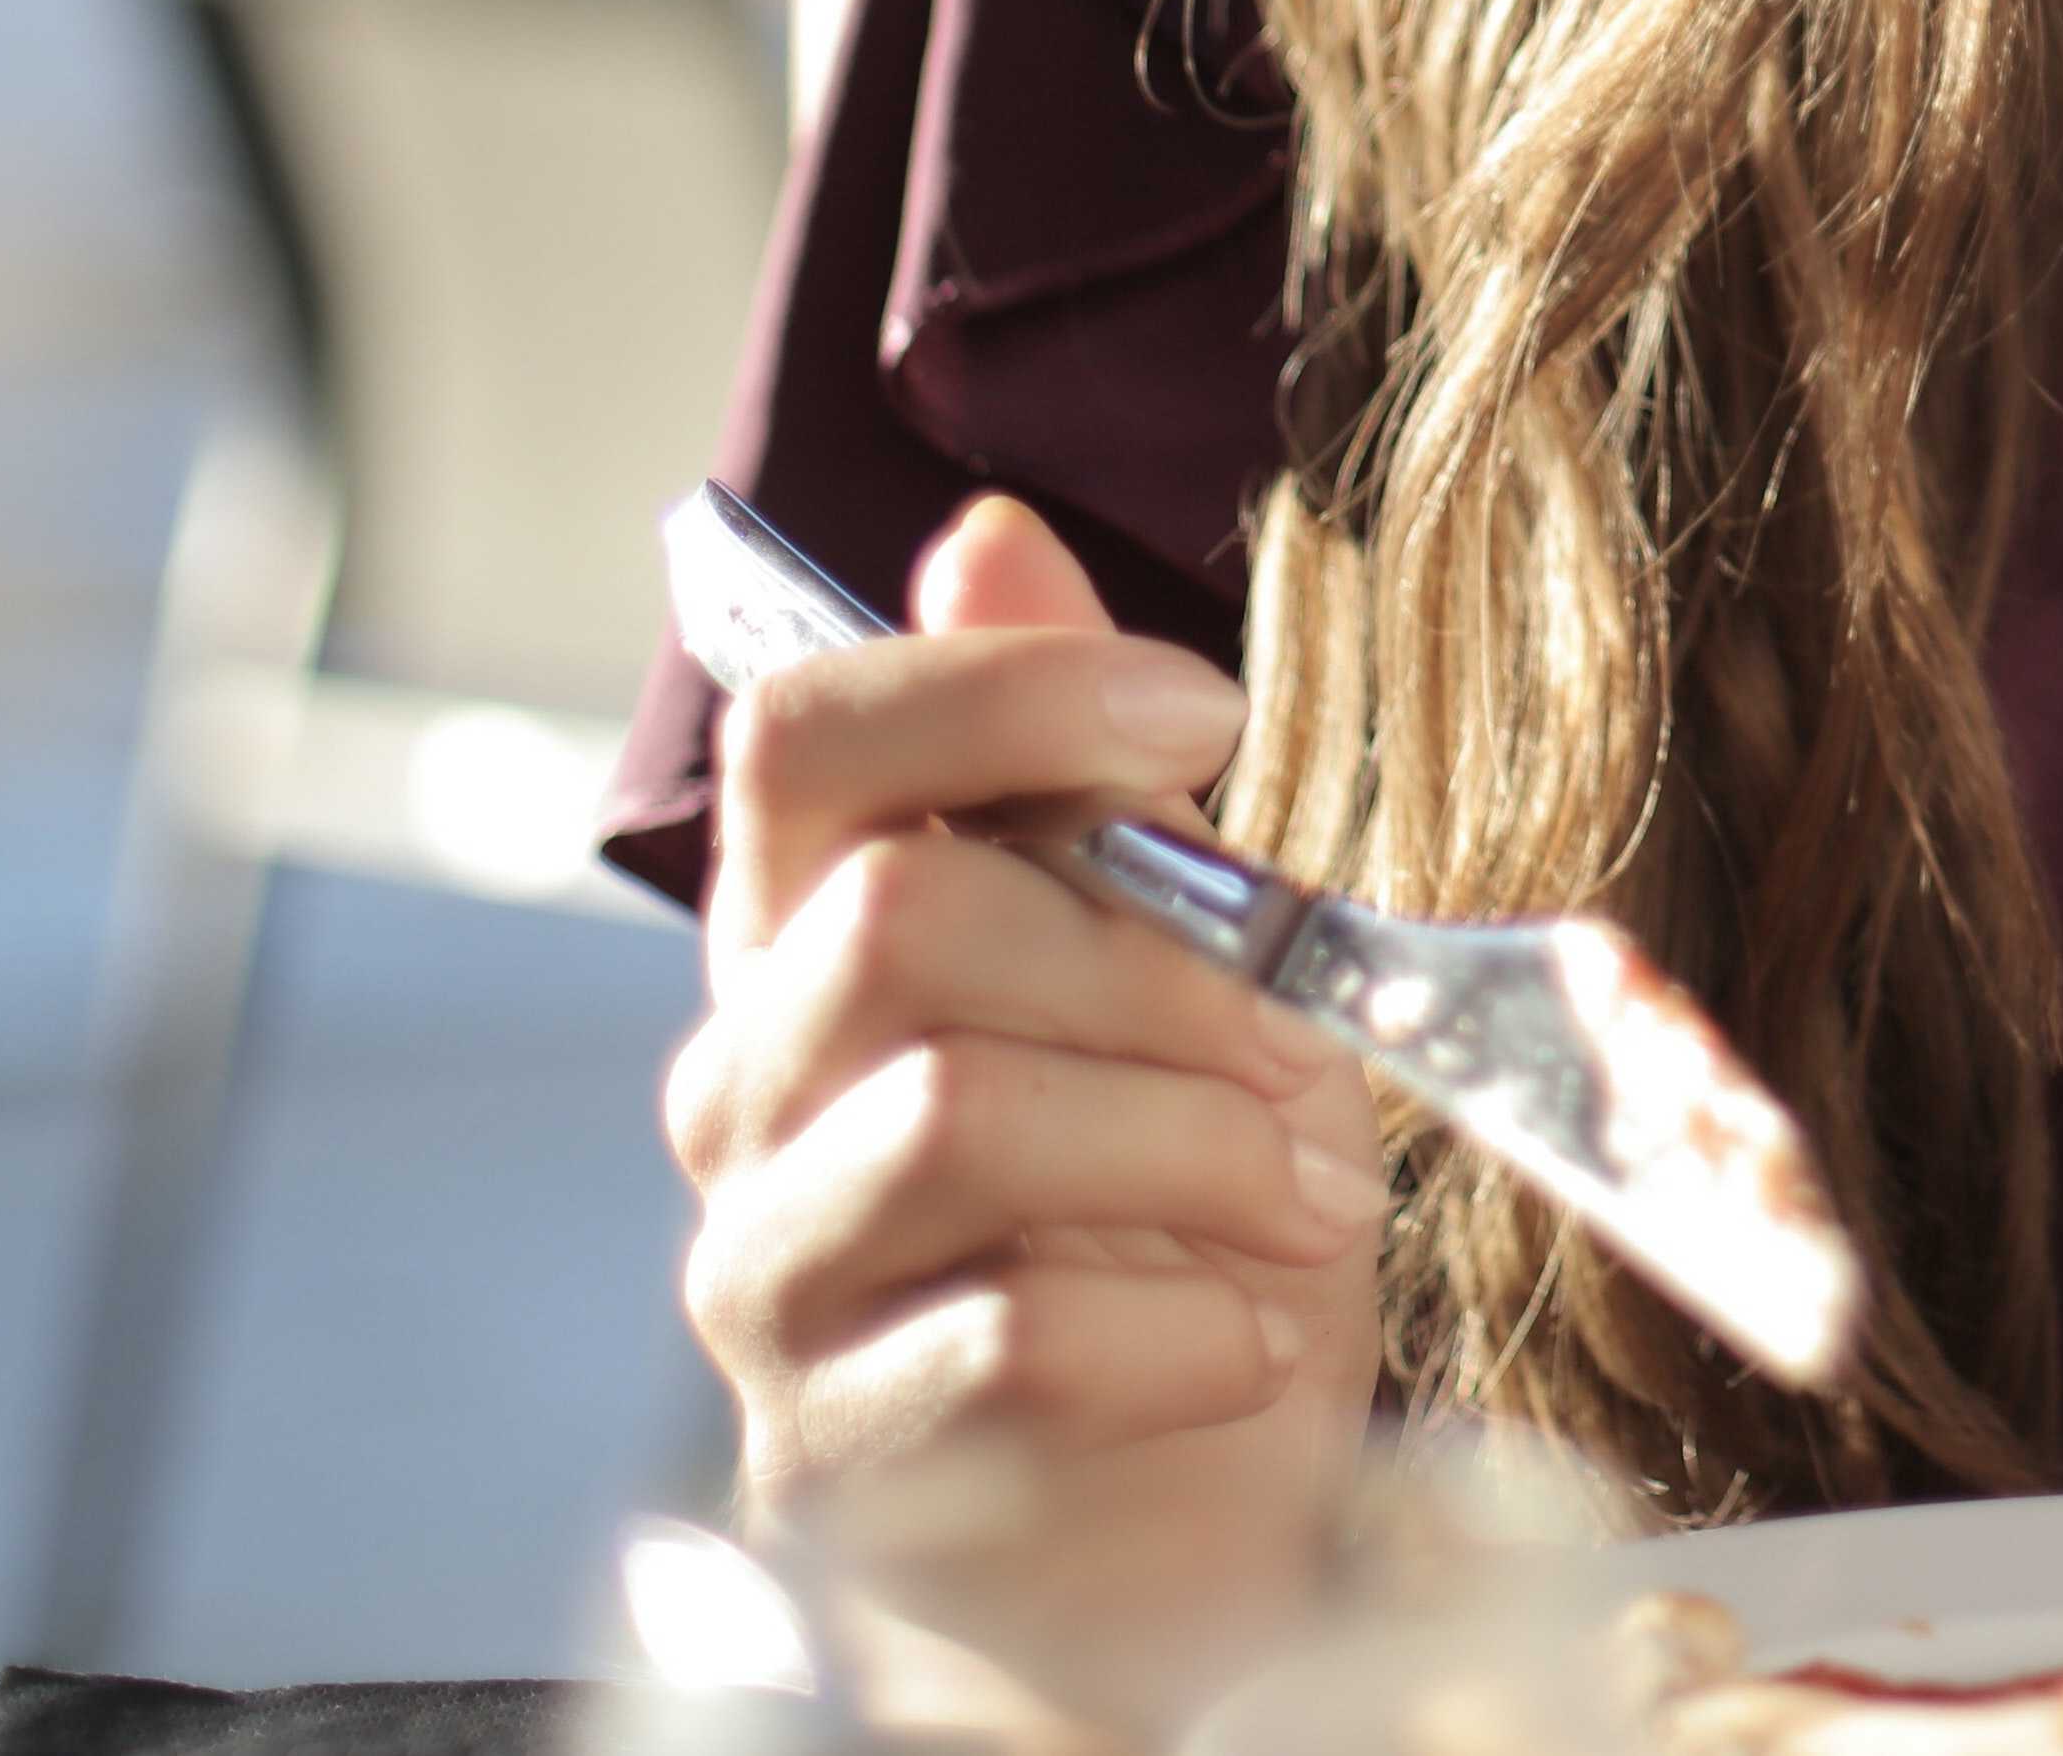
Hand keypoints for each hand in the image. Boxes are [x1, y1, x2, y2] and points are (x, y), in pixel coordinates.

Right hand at [664, 494, 1382, 1738]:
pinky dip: (1181, 1329)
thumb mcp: (1180, 973)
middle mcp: (750, 1085)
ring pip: (951, 1112)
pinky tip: (1256, 1341)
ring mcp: (769, 1272)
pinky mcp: (832, 1448)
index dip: (1002, 690)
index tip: (1204, 717)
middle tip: (1312, 1051)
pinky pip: (998, 1337)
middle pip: (902, 915)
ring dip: (1188, 1142)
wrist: (1151, 1529)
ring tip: (1312, 1200)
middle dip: (1163, 966)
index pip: (807, 734)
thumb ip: (1078, 779)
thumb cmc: (1168, 1224)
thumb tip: (990, 533)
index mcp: (815, 935)